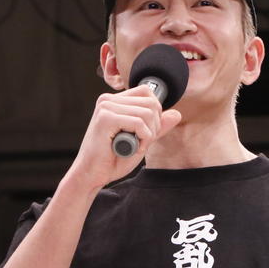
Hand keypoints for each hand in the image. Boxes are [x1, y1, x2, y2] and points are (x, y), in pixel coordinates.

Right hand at [68, 85, 182, 189]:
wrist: (91, 175)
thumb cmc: (113, 159)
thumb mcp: (141, 141)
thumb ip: (157, 127)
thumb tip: (177, 113)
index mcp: (114, 101)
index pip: (147, 93)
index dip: (155, 114)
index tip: (144, 133)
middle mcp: (108, 99)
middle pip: (151, 103)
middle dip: (153, 127)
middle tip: (140, 142)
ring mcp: (106, 107)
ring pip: (147, 113)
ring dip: (147, 135)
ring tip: (133, 146)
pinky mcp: (105, 118)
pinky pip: (139, 123)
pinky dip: (141, 139)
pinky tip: (129, 148)